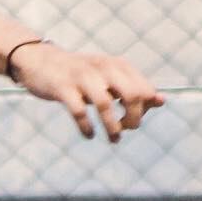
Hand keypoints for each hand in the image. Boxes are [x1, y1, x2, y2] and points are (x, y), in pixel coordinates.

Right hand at [8, 43, 164, 141]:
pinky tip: (89, 135)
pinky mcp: (62, 88)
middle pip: (131, 95)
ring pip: (105, 104)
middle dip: (133, 118)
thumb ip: (134, 88)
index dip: (144, 109)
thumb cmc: (80, 74)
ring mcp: (81, 77)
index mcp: (117, 65)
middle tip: (126, 129)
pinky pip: (79, 111)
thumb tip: (161, 100)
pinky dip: (87, 127)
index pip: (144, 90)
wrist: (39, 60)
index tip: (132, 119)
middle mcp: (102, 68)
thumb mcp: (109, 77)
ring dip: (112, 127)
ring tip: (114, 140)